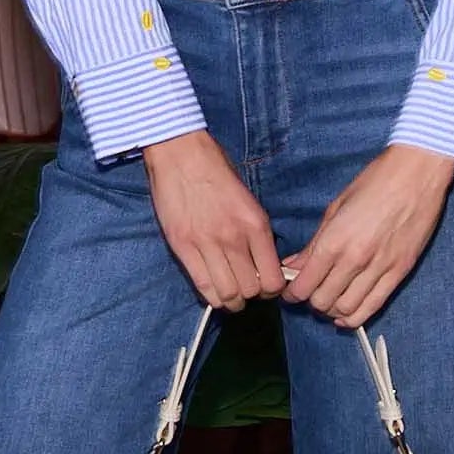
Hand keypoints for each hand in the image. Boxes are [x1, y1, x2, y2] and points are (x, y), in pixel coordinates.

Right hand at [143, 130, 285, 311]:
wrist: (181, 154)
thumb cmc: (216, 170)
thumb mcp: (249, 199)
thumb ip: (256, 231)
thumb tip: (262, 261)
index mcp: (256, 224)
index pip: (273, 279)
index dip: (272, 289)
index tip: (267, 285)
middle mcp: (234, 238)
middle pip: (251, 291)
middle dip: (252, 296)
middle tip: (248, 289)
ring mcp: (206, 244)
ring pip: (227, 294)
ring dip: (232, 300)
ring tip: (231, 293)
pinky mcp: (183, 247)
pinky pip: (202, 286)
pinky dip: (211, 295)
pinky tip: (214, 288)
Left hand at [280, 143, 453, 329]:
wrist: (417, 173)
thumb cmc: (375, 182)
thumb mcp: (336, 208)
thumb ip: (314, 243)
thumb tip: (293, 265)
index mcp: (334, 241)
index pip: (304, 285)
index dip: (292, 293)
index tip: (290, 291)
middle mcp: (355, 260)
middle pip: (322, 301)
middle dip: (310, 301)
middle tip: (309, 292)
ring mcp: (379, 269)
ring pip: (346, 309)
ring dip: (332, 310)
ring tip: (329, 300)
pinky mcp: (399, 272)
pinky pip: (374, 306)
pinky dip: (356, 316)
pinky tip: (346, 313)